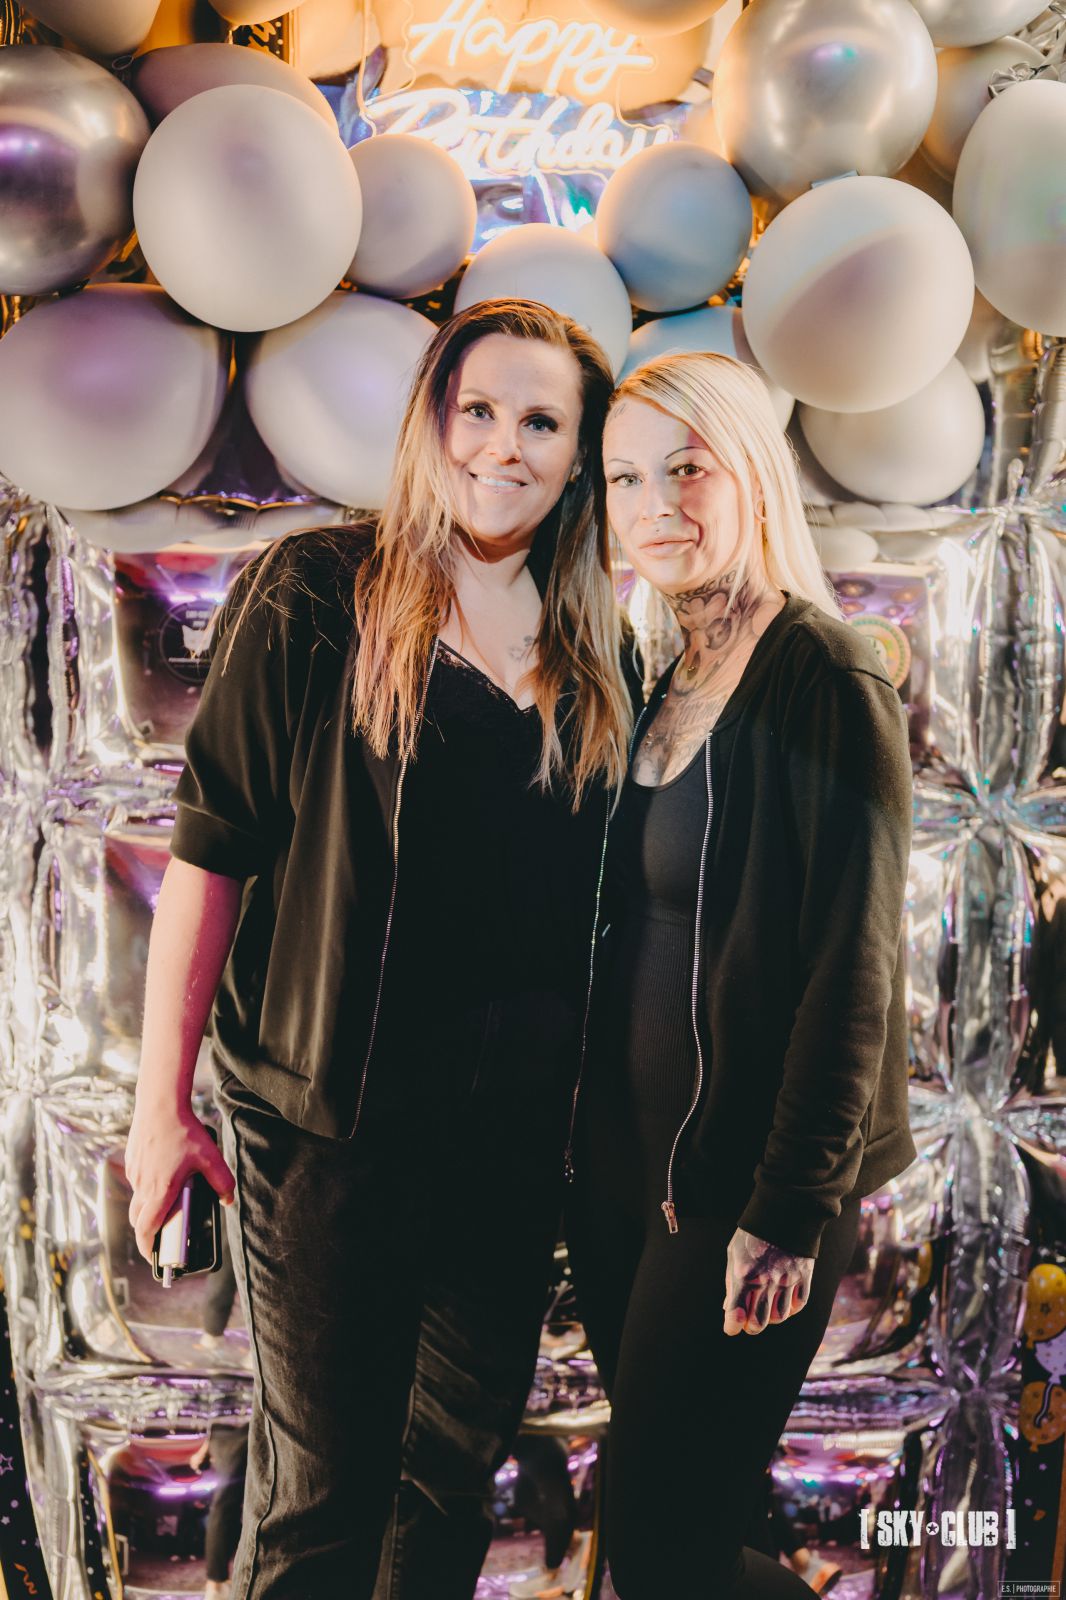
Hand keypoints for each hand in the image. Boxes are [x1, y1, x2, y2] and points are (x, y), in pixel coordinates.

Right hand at [125, 1099, 234, 1263]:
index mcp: (160, 1190)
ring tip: (167, 1201)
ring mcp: (135, 1173)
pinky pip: (138, 1182)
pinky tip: (163, 1174)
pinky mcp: (131, 1161)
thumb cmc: (183, 1131)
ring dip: (148, 1207)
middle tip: (161, 1235)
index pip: (146, 1229)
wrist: (159, 1105)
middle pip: (138, 1219)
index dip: (148, 1247)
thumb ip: (222, 1183)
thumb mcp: (210, 1159)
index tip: (153, 1256)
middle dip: (147, 1232)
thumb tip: (227, 1200)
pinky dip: (147, 1187)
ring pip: (138, 1199)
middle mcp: (143, 1185)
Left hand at [722, 1227, 813, 1336]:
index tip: (731, 1327)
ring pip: (779, 1317)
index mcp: (744, 1275)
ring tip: (765, 1309)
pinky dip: (790, 1309)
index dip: (732, 1326)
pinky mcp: (804, 1276)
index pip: (736, 1314)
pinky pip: (798, 1305)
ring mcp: (787, 1280)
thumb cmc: (753, 1233)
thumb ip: (731, 1282)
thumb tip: (728, 1308)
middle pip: (759, 1323)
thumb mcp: (734, 1253)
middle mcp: (766, 1281)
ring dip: (770, 1318)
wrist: (783, 1211)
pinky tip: (782, 1302)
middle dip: (750, 1327)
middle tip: (748, 1322)